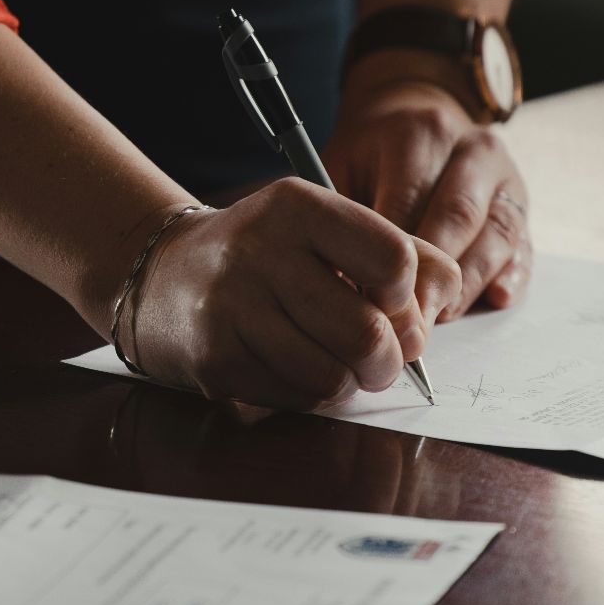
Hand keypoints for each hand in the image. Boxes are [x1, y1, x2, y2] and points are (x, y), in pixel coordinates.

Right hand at [123, 178, 460, 410]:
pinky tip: (293, 369)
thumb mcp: (324, 229)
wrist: (162, 276)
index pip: (395, 260)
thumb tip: (441, 306)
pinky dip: (310, 395)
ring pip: (334, 376)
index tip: (391, 303)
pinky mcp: (215, 358)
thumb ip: (397, 253)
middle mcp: (261, 250)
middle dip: (388, 361)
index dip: (408, 297)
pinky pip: (296, 398)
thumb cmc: (265, 256)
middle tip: (380, 360)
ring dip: (349, 383)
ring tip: (336, 365)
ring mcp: (232, 307)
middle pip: (369, 333)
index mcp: (298, 206)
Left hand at [322, 76, 531, 320]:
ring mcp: (505, 177)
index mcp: (422, 133)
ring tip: (440, 318)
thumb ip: (341, 217)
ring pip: (497, 234)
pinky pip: (524, 245)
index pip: (409, 202)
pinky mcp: (522, 205)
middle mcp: (472, 149)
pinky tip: (495, 298)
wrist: (415, 121)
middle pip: (458, 218)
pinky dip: (513, 275)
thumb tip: (341, 283)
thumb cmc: (370, 158)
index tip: (371, 301)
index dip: (391, 258)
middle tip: (408, 322)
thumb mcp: (341, 167)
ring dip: (469, 283)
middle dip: (432, 277)